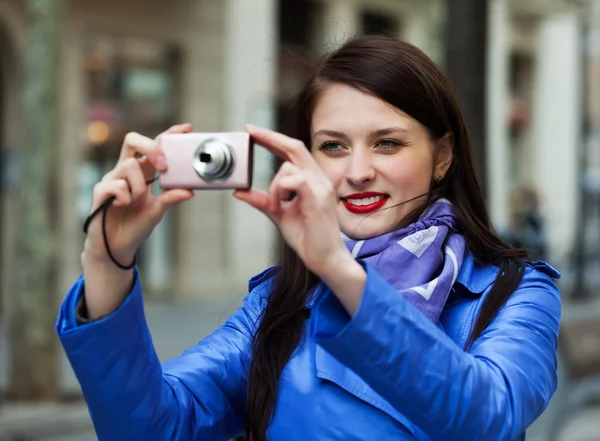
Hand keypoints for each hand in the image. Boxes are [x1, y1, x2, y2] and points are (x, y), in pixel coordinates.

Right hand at [83, 124, 194, 265]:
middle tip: (162, 164)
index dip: (168, 135)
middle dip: (149, 146)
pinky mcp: (99, 191)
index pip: (154, 147)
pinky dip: (124, 197)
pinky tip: (122, 206)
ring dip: (138, 186)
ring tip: (136, 202)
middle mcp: (126, 171)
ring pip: (129, 166)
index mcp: (142, 173)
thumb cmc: (136, 226)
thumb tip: (190, 191)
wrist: (117, 248)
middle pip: (132, 140)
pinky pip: (115, 185)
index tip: (186, 128)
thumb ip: (171, 199)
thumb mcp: (158, 211)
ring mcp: (111, 179)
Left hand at [233, 125, 348, 276]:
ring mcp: (321, 187)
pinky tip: (280, 206)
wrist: (326, 259)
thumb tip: (240, 192)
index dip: (274, 139)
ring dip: (274, 186)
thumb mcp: (279, 215)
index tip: (254, 132)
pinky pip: (295, 181)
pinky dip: (280, 191)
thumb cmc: (308, 238)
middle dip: (271, 137)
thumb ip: (262, 201)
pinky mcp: (318, 198)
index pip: (294, 151)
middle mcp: (319, 179)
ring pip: (288, 167)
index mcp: (312, 181)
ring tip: (275, 206)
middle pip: (295, 146)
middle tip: (250, 132)